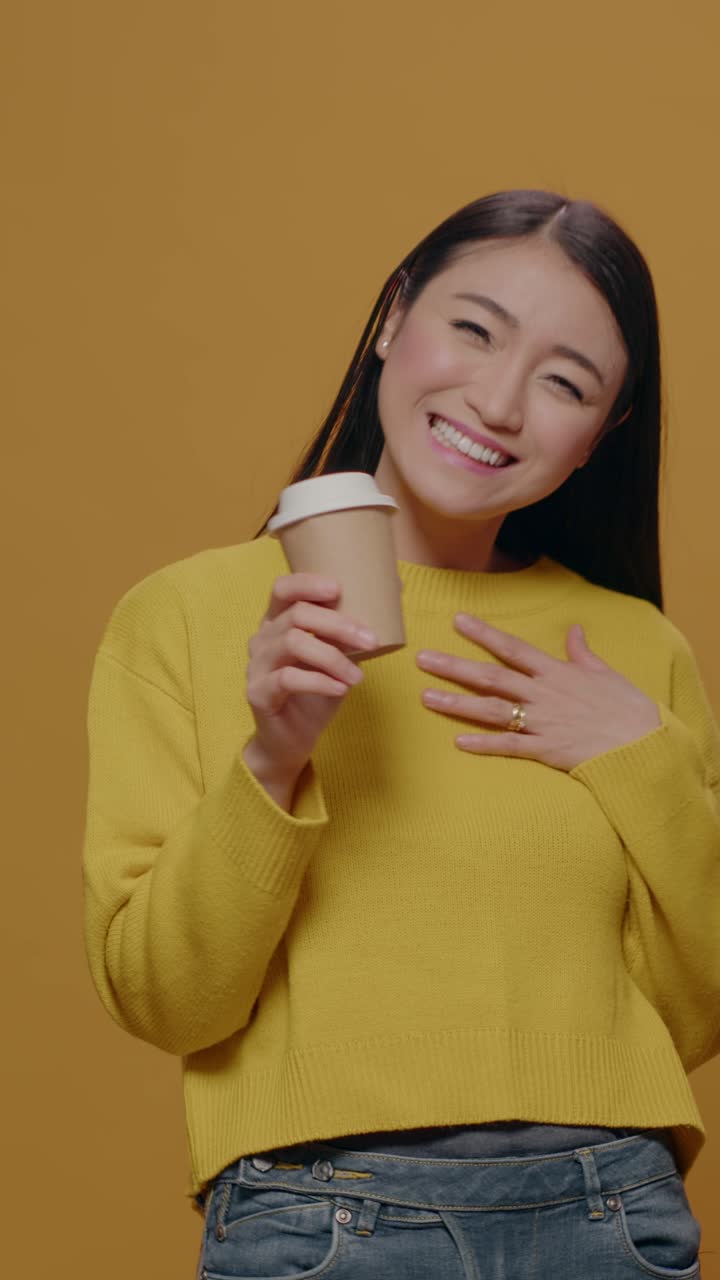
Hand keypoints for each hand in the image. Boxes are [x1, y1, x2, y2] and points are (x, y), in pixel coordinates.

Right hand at [243, 573, 377, 792]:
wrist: (293, 740)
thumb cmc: (317, 692)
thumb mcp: (340, 657)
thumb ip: (354, 631)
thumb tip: (396, 590)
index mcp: (277, 622)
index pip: (282, 589)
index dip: (307, 583)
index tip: (338, 588)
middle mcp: (262, 638)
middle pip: (296, 616)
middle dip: (337, 625)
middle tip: (371, 640)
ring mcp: (256, 665)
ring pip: (292, 643)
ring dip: (333, 657)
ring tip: (358, 677)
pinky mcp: (257, 692)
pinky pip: (287, 678)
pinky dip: (319, 681)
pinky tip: (340, 689)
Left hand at [416, 614, 661, 771]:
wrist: (642, 744)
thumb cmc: (626, 707)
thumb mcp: (605, 673)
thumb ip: (582, 652)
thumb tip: (573, 629)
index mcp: (556, 672)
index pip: (513, 648)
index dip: (484, 634)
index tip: (458, 621)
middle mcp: (543, 694)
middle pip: (491, 677)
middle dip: (455, 667)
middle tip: (422, 659)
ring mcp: (541, 723)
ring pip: (491, 710)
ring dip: (457, 703)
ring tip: (426, 696)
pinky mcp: (545, 750)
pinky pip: (508, 746)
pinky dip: (483, 744)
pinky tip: (458, 741)